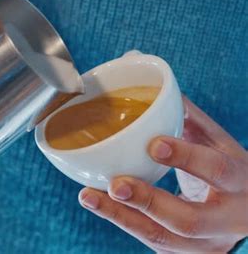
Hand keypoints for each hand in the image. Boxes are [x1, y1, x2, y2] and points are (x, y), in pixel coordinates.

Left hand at [78, 97, 247, 252]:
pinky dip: (123, 222)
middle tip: (116, 184)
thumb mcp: (220, 146)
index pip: (216, 170)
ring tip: (89, 196)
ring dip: (121, 217)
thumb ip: (191, 120)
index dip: (187, 158)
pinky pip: (151, 242)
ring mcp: (205, 245)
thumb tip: (156, 83)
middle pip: (188, 220)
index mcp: (238, 182)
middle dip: (148, 201)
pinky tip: (99, 205)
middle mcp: (226, 221)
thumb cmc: (229, 175)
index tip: (153, 145)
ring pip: (162, 238)